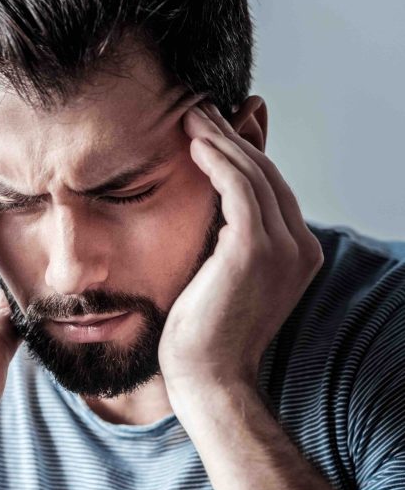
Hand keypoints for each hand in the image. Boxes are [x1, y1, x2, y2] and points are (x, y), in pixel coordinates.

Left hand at [158, 99, 323, 403]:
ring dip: (220, 140)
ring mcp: (283, 248)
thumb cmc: (205, 336)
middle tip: (199, 110)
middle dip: (232, 139)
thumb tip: (214, 208)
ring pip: (253, 175)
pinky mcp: (256, 248)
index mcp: (298, 255)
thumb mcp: (223, 278)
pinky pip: (239, 188)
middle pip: (267, 176)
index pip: (271, 191)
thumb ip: (229, 240)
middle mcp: (300, 248)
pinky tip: (194, 144)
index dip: (241, 156)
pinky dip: (217, 160)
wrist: (208, 378)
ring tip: (190, 116)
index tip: (211, 132)